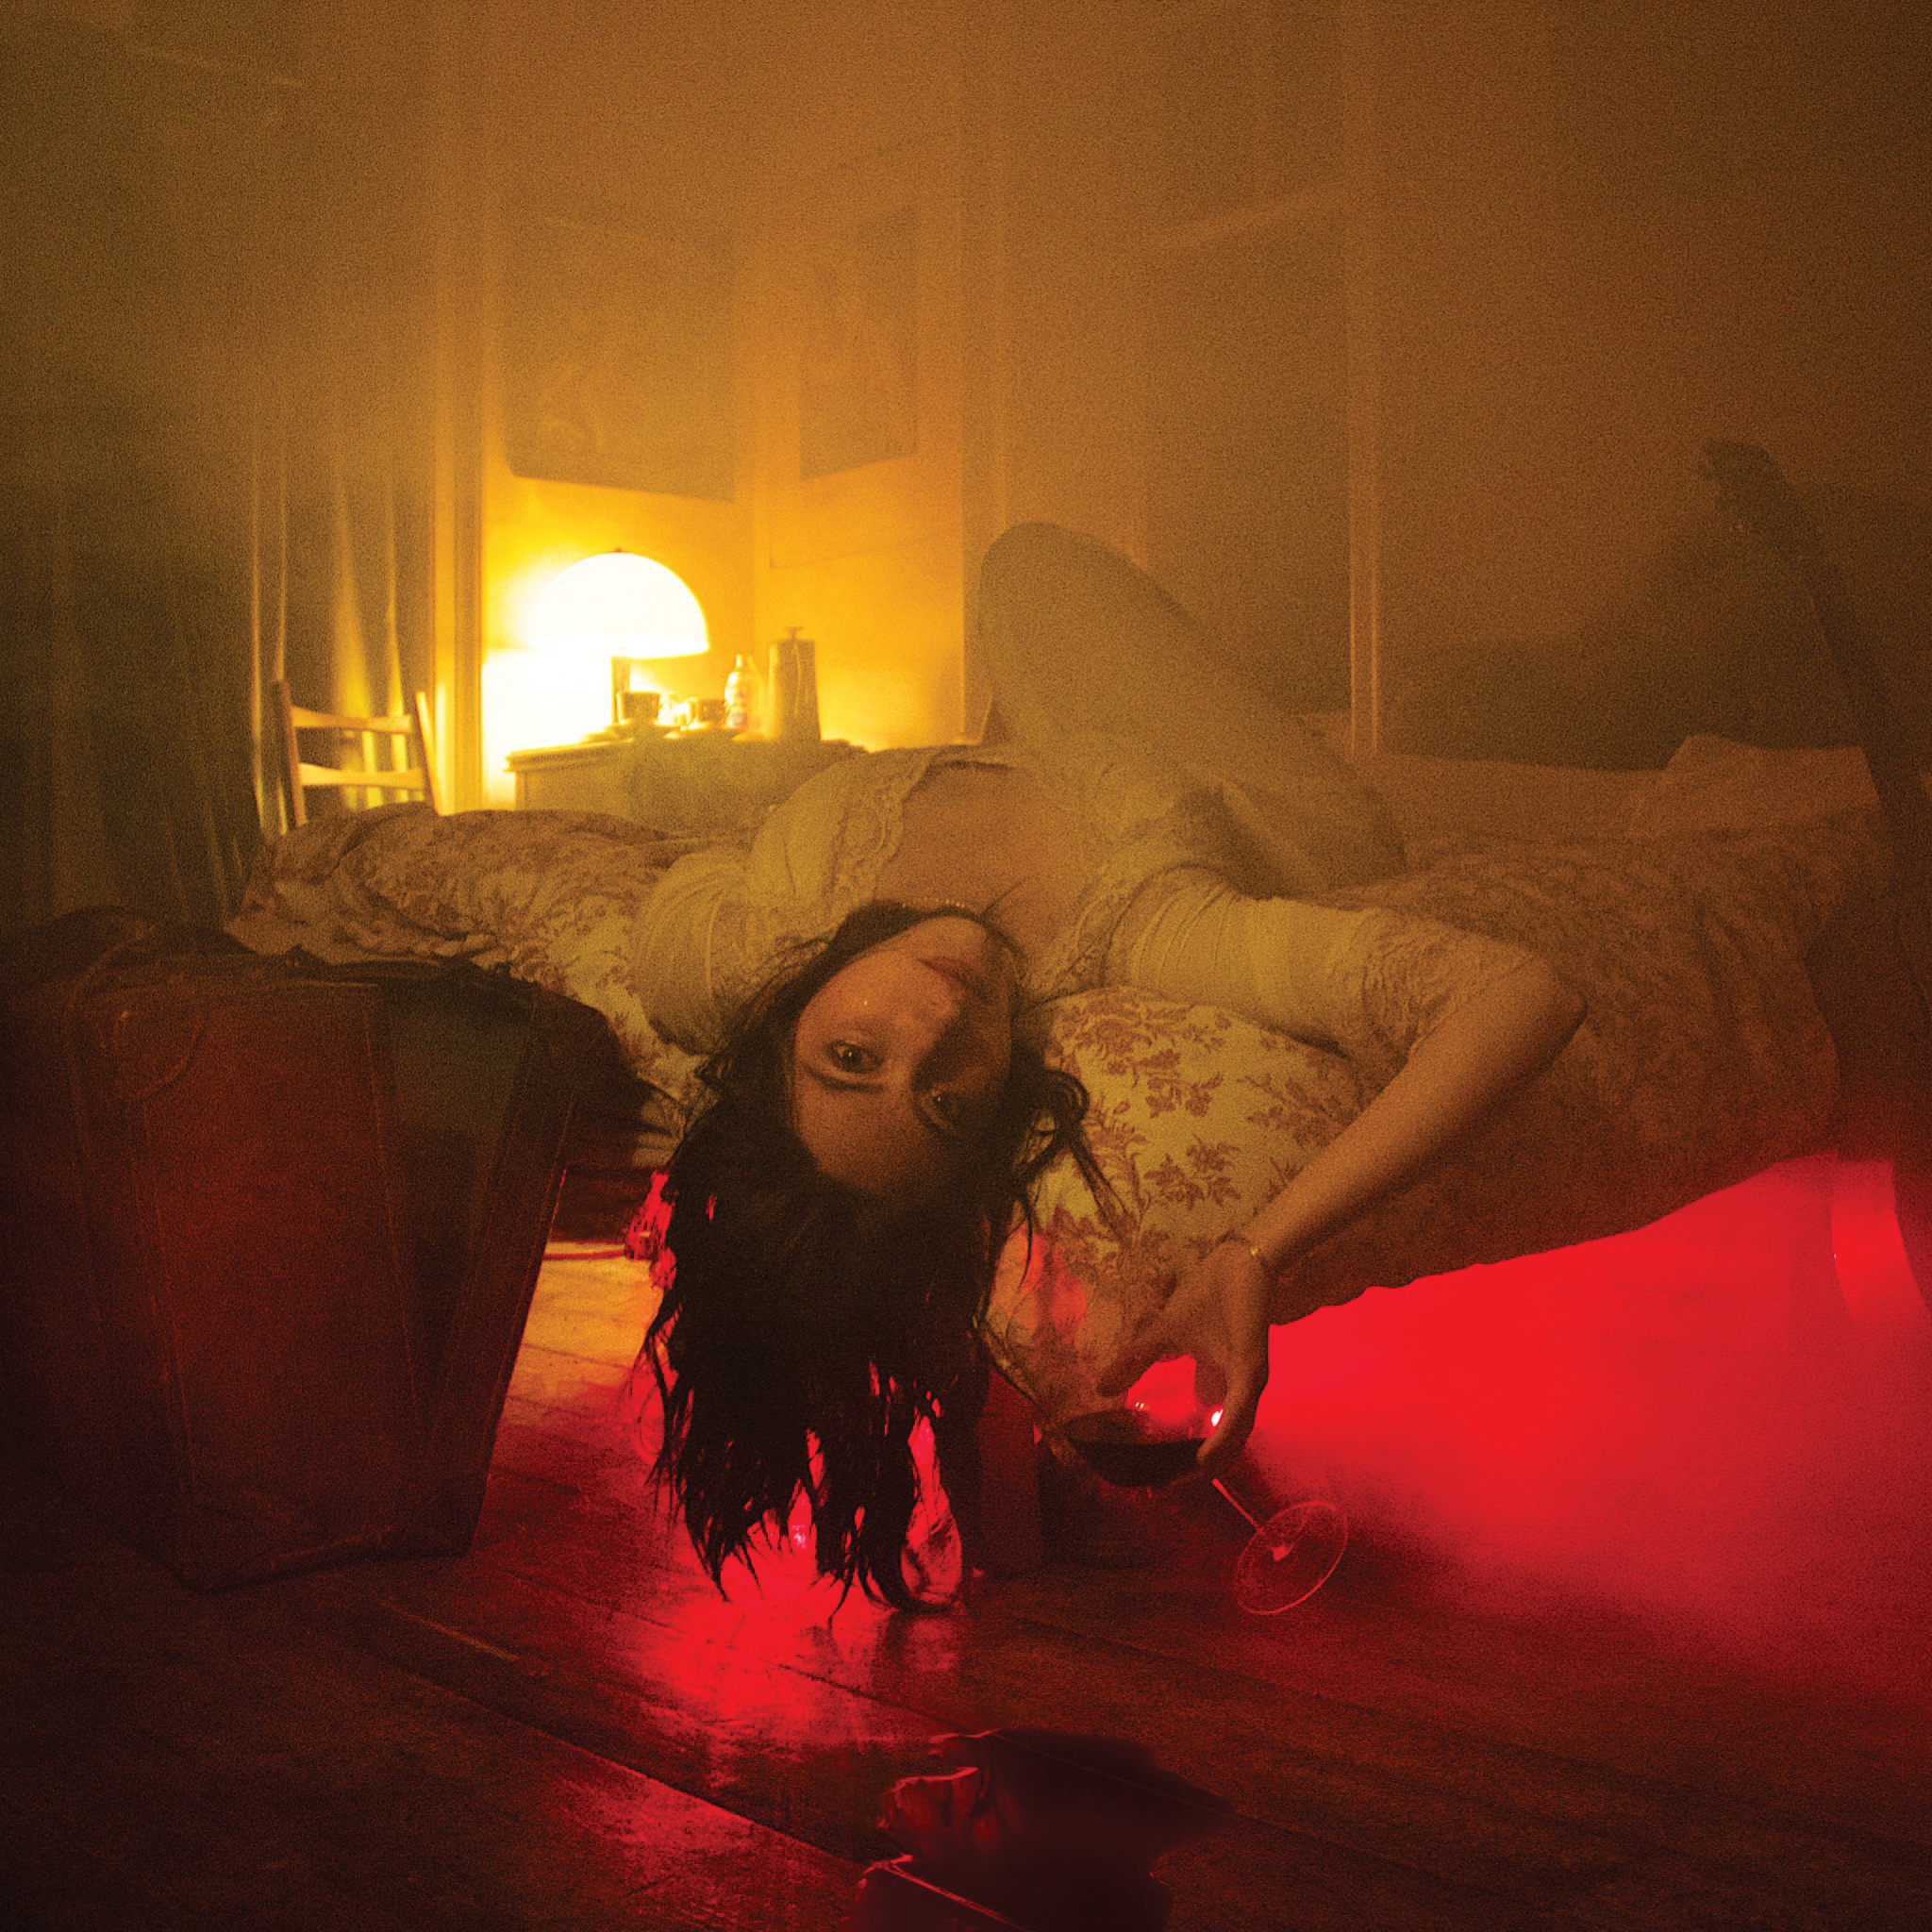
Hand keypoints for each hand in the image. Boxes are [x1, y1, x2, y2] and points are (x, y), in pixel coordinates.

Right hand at [1094, 1238, 1273, 1471]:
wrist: (1236, 1261)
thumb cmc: (1207, 1295)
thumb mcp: (1163, 1333)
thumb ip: (1137, 1360)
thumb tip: (1103, 1387)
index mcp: (1221, 1384)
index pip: (1210, 1436)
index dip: (1186, 1461)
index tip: (1157, 1482)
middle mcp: (1240, 1391)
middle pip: (1224, 1448)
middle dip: (1193, 1473)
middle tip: (1162, 1492)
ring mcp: (1249, 1384)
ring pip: (1234, 1439)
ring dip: (1207, 1465)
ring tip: (1179, 1484)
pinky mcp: (1252, 1370)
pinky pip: (1239, 1413)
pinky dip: (1222, 1439)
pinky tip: (1205, 1459)